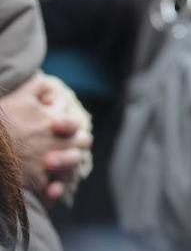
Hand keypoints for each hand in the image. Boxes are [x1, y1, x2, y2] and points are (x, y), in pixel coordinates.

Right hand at [0, 73, 92, 203]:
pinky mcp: (34, 183)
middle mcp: (56, 143)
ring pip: (72, 169)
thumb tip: (51, 86)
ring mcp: (46, 164)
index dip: (71, 126)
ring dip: (68, 168)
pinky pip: (51, 191)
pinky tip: (48, 190)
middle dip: (76, 145)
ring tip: (56, 167)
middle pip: (82, 145)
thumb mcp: (19, 95)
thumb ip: (39, 86)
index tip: (60, 128)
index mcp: (55, 122)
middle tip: (66, 146)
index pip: (77, 125)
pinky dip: (52, 192)